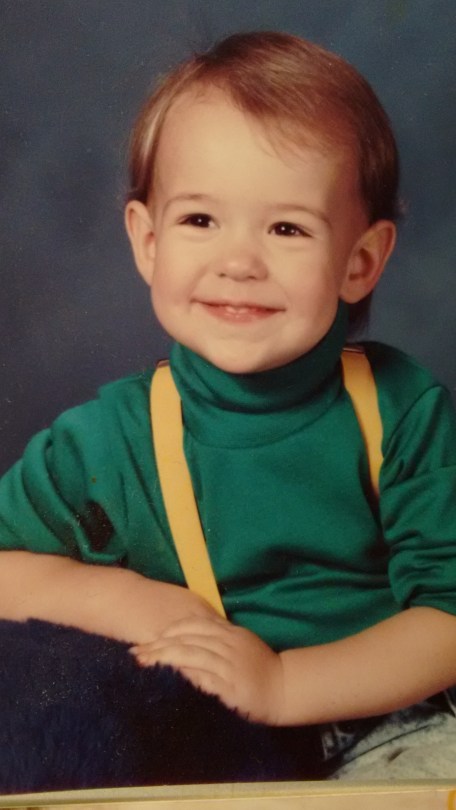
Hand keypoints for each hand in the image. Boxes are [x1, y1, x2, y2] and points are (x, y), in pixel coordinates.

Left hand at [130, 615, 284, 724]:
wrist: (286, 688)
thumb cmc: (262, 669)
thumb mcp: (242, 646)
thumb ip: (220, 641)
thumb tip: (192, 640)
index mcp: (230, 633)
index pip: (194, 625)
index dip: (170, 630)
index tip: (149, 637)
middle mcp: (228, 644)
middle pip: (187, 638)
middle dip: (158, 644)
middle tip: (136, 651)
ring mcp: (229, 664)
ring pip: (191, 654)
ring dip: (164, 657)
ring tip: (144, 662)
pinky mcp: (230, 685)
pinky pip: (203, 676)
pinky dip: (184, 675)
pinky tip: (167, 676)